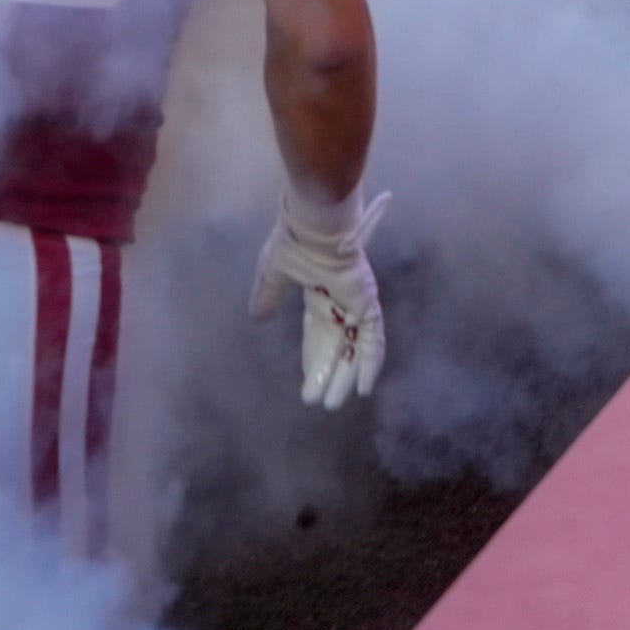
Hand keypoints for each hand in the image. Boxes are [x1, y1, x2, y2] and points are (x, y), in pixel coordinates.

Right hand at [254, 191, 385, 408]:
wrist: (313, 226)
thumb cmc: (293, 243)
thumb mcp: (272, 274)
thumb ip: (267, 295)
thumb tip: (256, 317)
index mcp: (320, 295)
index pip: (319, 336)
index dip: (313, 361)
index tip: (307, 386)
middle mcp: (341, 303)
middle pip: (337, 348)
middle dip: (328, 376)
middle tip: (320, 403)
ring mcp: (357, 304)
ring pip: (355, 348)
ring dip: (346, 376)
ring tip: (334, 402)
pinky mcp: (368, 304)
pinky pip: (373, 339)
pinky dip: (370, 364)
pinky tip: (362, 387)